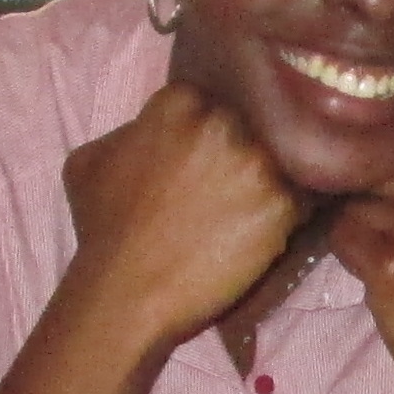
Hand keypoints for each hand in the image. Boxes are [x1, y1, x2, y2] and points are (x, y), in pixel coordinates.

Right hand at [63, 80, 305, 357]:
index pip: (210, 103)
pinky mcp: (282, 203)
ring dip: (272, 182)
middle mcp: (223, 121)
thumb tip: (155, 131)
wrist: (126, 291)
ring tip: (253, 211)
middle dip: (243, 152)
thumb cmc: (103, 229)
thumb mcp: (91, 159)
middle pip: (250, 127)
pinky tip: (271, 231)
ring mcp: (257, 161)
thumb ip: (131, 131)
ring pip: (281, 161)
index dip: (208, 134)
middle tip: (231, 186)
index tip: (204, 158)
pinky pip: (302, 199)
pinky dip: (290, 214)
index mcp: (179, 101)